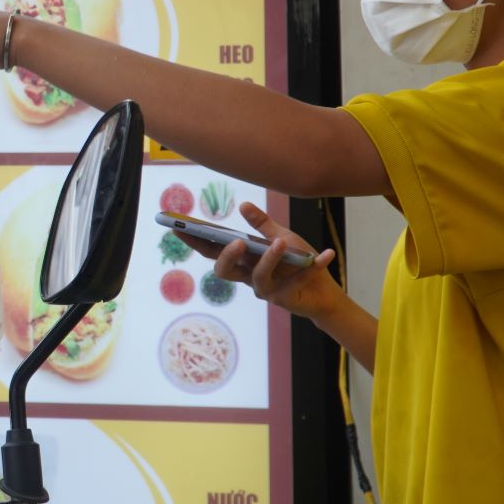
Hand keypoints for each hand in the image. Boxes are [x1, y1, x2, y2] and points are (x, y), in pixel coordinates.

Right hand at [197, 202, 340, 321]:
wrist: (323, 291)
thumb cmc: (298, 262)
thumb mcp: (283, 237)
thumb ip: (263, 225)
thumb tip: (242, 205)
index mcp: (243, 260)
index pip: (213, 250)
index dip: (194, 240)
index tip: (176, 226)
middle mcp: (248, 276)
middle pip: (224, 271)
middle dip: (226, 257)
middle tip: (236, 242)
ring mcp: (265, 289)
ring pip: (258, 277)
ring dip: (270, 259)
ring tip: (282, 243)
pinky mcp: (285, 298)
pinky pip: (297, 280)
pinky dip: (313, 267)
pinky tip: (327, 254)